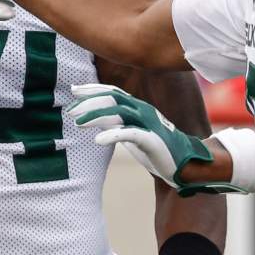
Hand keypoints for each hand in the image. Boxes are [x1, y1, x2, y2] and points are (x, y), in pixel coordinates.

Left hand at [68, 84, 241, 195]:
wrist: (184, 164)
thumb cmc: (156, 149)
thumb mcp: (132, 132)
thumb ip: (117, 123)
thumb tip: (94, 117)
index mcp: (139, 107)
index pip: (113, 91)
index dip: (93, 89)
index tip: (74, 90)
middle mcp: (143, 111)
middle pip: (113, 98)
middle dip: (90, 101)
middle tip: (70, 110)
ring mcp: (149, 124)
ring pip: (119, 112)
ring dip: (96, 116)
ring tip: (77, 123)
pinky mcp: (152, 140)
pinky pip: (130, 134)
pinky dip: (113, 134)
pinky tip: (98, 139)